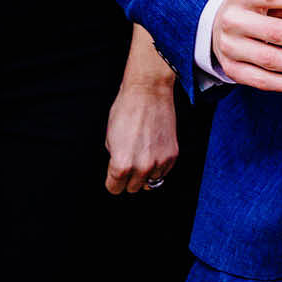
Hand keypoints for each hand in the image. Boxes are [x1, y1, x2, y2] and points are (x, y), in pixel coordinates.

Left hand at [104, 81, 178, 195]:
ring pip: (150, 183)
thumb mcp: (110, 138)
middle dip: (128, 178)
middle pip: (132, 188)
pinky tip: (153, 150)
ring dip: (145, 173)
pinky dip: (158, 166)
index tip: (114, 173)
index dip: (112, 180)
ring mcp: (159, 162)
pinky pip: (163, 172)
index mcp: (121, 165)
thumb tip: (123, 171)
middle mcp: (142, 167)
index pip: (114, 189)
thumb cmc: (126, 110)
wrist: (149, 92)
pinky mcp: (172, 155)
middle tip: (128, 161)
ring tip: (142, 155)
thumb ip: (115, 160)